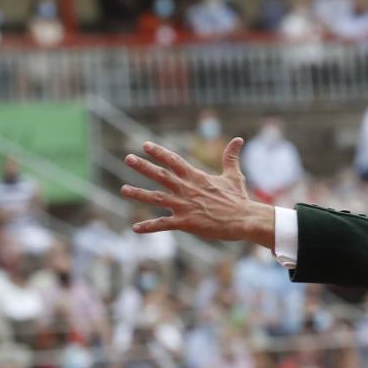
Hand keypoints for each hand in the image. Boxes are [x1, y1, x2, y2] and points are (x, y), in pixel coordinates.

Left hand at [121, 139, 274, 246]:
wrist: (243, 219)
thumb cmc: (239, 198)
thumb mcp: (234, 175)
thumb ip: (231, 157)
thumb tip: (238, 139)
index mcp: (196, 177)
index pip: (174, 160)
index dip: (159, 152)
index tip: (145, 145)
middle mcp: (186, 189)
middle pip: (160, 175)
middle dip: (143, 166)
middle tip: (128, 158)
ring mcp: (184, 206)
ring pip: (156, 198)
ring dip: (138, 194)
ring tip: (123, 189)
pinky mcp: (186, 223)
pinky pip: (163, 224)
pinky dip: (149, 227)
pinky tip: (135, 228)